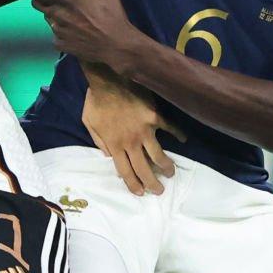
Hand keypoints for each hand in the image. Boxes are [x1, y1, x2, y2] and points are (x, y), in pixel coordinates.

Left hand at [26, 0, 138, 66]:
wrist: (116, 45)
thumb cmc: (112, 14)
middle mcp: (57, 14)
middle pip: (37, 4)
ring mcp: (58, 31)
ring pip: (48, 20)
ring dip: (53, 16)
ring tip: (68, 16)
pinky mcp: (61, 45)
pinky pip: (56, 36)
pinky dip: (61, 33)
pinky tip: (73, 32)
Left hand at [82, 75, 182, 195]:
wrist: (109, 80)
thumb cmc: (96, 101)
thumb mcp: (89, 124)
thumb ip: (99, 142)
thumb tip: (109, 156)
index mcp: (114, 144)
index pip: (125, 171)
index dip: (133, 184)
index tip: (140, 192)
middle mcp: (131, 142)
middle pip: (144, 168)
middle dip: (152, 183)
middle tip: (160, 191)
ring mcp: (145, 130)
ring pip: (158, 154)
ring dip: (166, 166)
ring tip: (171, 173)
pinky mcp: (155, 117)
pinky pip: (169, 128)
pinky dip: (177, 134)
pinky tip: (184, 139)